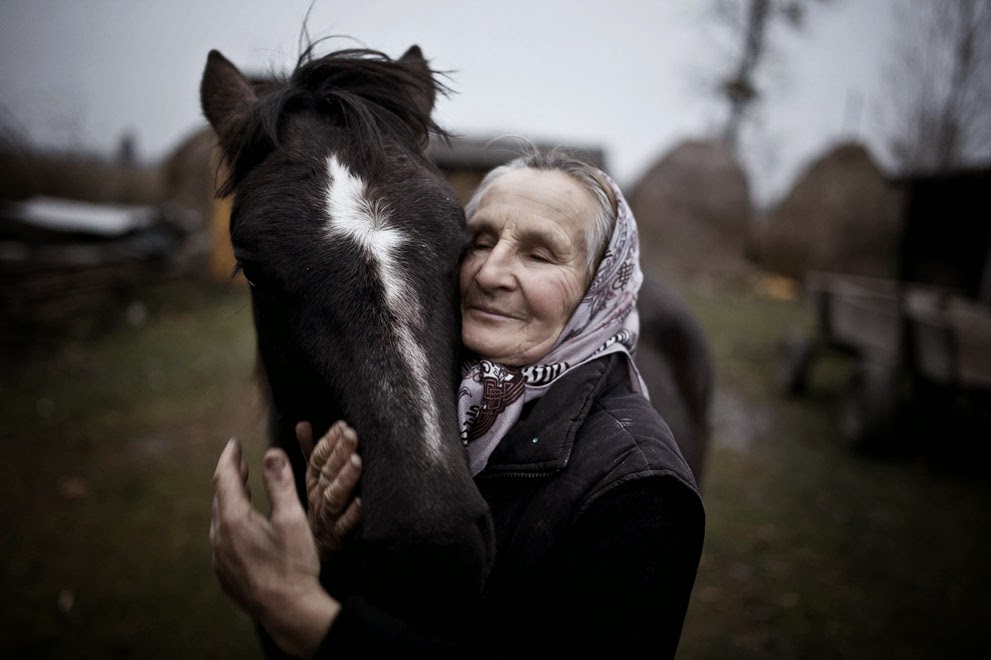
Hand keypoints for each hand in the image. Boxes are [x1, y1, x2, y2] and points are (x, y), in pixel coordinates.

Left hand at [210, 438, 338, 658]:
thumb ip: (280, 483)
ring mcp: (220, 559)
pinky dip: (231, 523)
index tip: (233, 443)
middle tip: (240, 462)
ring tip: (243, 489)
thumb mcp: (292, 518)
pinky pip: (223, 540)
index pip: (225, 479)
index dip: (229, 458)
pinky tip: (245, 527)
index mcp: (234, 520)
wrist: (289, 611)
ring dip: (231, 501)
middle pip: (220, 499)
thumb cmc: (293, 564)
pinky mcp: (226, 574)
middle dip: (231, 477)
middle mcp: (220, 538)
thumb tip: (273, 452)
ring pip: (220, 520)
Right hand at [296, 421, 362, 560]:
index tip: (341, 425)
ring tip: (356, 461)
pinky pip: (344, 527)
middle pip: (327, 474)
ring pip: (334, 497)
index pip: (317, 460)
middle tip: (351, 435)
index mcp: (313, 484)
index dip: (328, 442)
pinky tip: (361, 503)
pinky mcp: (338, 538)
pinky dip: (352, 515)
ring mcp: (327, 518)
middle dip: (339, 453)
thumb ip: (310, 452)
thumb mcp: (312, 480)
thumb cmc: (316, 509)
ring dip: (345, 479)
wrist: (313, 553)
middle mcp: (318, 499)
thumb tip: (303, 424)